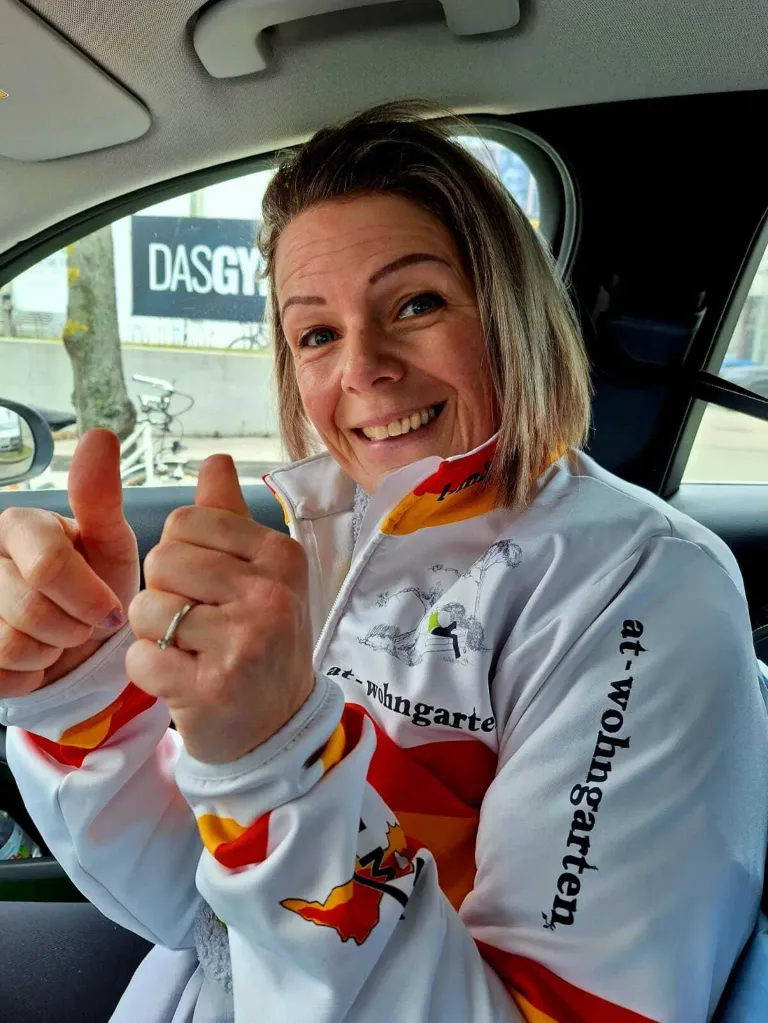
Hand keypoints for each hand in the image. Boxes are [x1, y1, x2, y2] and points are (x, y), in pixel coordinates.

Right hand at [0, 429, 138, 695]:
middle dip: (74, 627)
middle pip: (32, 608)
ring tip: (59, 636)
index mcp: (18, 525)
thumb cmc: (97, 586)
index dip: (88, 598)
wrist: (80, 644)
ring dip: (52, 650)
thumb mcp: (111, 544)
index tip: (112, 611)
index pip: (48, 565)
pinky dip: (29, 675)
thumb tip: (100, 435)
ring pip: (11, 644)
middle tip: (85, 622)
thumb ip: (102, 497)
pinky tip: (35, 657)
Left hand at [126, 455, 314, 763]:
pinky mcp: (213, 686)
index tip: (208, 588)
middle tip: (197, 623)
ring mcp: (244, 640)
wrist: (279, 724)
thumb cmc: (260, 640)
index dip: (179, 555)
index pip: (185, 522)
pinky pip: (141, 657)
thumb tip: (214, 459)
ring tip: (189, 651)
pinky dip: (148, 670)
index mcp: (279, 555)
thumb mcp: (260, 573)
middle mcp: (269, 592)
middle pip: (162, 560)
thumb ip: (229, 516)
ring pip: (147, 608)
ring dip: (154, 634)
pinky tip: (180, 679)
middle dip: (164, 592)